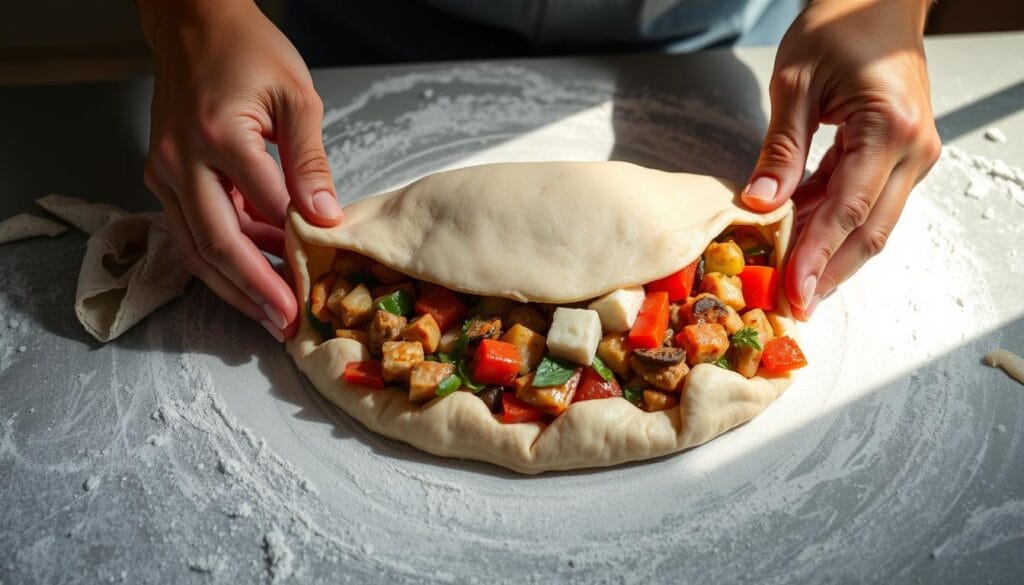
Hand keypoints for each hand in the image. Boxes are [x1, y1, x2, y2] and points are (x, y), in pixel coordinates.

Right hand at [137, 0, 342, 340]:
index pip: (264, 205)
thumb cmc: (249, 52)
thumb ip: (310, 161)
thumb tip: (325, 216)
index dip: (294, 246)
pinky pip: (190, 230)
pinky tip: (254, 276)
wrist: (194, 24)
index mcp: (219, 136)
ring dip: (234, 285)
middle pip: (216, 242)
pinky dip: (221, 257)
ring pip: (195, 247)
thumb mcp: (296, 98)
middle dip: (254, 289)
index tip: (321, 276)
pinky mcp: (164, 178)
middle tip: (286, 322)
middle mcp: (182, 160)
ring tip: (269, 315)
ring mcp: (165, 172)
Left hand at [741, 0, 940, 319]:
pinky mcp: (900, 154)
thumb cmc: (838, 26)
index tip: (794, 292)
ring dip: (834, 255)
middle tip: (796, 306)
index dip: (818, 256)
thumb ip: (780, 149)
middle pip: (871, 230)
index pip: (849, 209)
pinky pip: (868, 201)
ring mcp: (913, 153)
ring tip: (798, 286)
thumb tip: (760, 205)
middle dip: (830, 272)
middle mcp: (914, 148)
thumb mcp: (795, 84)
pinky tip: (805, 243)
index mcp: (891, 128)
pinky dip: (835, 224)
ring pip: (873, 222)